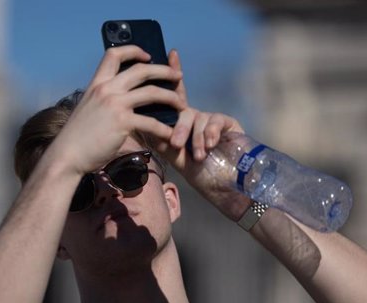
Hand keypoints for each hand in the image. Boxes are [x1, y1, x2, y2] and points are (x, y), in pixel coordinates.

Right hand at [45, 45, 185, 177]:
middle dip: (164, 71)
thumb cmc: (78, 137)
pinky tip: (171, 134)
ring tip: (181, 104)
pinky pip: (151, 122)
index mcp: (97, 83)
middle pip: (141, 70)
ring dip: (171, 97)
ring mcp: (115, 104)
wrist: (68, 154)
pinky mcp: (123, 122)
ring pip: (152, 92)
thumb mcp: (88, 108)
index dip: (133, 51)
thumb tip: (118, 100)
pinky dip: (164, 129)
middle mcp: (107, 89)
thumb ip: (102, 99)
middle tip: (177, 77)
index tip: (147, 56)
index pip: (114, 54)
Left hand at [151, 50, 250, 220]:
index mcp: (183, 120)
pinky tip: (210, 146)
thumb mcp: (171, 152)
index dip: (173, 73)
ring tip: (197, 155)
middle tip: (175, 143)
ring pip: (200, 120)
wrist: (219, 185)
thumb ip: (156, 136)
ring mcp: (214, 119)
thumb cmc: (194, 171)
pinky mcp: (229, 124)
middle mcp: (198, 116)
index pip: (175, 94)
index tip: (170, 53)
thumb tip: (137, 122)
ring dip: (196, 139)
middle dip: (179, 127)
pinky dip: (211, 135)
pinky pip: (217, 122)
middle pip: (185, 111)